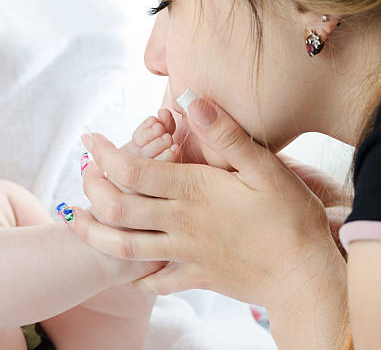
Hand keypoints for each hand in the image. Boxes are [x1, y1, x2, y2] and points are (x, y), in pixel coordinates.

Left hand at [74, 95, 344, 311]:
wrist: (304, 277)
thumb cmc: (290, 218)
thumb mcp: (264, 167)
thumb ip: (224, 134)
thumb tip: (190, 100)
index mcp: (193, 192)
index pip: (133, 171)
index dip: (105, 154)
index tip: (90, 139)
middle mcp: (180, 224)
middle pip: (118, 209)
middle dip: (93, 190)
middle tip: (82, 174)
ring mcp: (185, 254)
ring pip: (125, 248)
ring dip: (95, 235)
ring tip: (76, 223)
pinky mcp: (196, 277)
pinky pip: (156, 280)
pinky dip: (138, 276)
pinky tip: (129, 272)